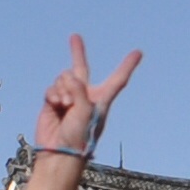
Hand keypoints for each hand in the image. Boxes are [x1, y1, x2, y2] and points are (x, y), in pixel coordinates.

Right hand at [34, 33, 142, 160]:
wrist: (59, 153)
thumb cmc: (79, 137)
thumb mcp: (86, 111)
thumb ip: (78, 89)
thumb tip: (66, 78)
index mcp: (101, 100)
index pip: (118, 79)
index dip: (128, 65)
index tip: (138, 52)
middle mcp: (85, 96)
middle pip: (82, 69)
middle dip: (77, 52)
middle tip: (75, 36)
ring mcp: (68, 98)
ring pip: (64, 78)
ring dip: (63, 89)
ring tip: (65, 106)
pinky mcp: (52, 102)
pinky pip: (52, 88)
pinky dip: (54, 94)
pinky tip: (55, 105)